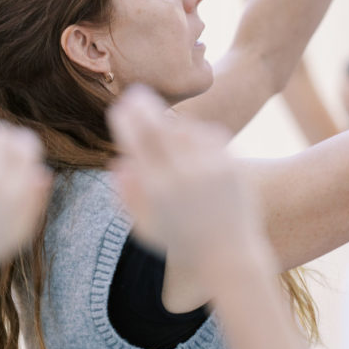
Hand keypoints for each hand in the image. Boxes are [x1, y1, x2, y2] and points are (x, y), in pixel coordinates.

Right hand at [108, 87, 268, 271]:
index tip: (117, 109)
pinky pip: (208, 135)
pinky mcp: (231, 166)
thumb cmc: (181, 242)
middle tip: (133, 93)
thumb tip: (116, 163)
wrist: (228, 255)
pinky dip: (195, 131)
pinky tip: (187, 133)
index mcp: (157, 191)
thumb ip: (127, 196)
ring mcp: (210, 169)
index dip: (125, 121)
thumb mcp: (145, 227)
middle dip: (142, 106)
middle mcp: (183, 176)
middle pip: (157, 127)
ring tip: (161, 119)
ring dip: (170, 120)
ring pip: (184, 129)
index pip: (136, 142)